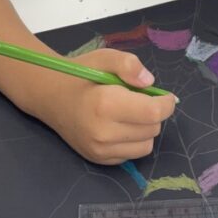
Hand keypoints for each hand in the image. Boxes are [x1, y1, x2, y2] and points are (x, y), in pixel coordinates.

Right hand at [44, 49, 176, 164]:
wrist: (51, 96)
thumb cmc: (81, 74)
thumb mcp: (105, 57)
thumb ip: (129, 64)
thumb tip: (150, 83)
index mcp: (106, 104)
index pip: (153, 113)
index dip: (166, 103)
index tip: (165, 95)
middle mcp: (103, 133)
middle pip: (152, 129)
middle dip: (153, 113)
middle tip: (139, 99)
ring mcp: (100, 150)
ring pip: (146, 145)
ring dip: (145, 129)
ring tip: (130, 113)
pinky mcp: (99, 160)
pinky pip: (131, 155)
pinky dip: (133, 141)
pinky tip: (119, 126)